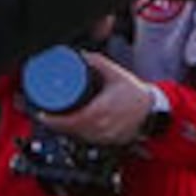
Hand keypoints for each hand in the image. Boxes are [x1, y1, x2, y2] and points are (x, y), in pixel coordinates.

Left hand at [33, 50, 156, 145]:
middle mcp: (100, 128)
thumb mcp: (115, 74)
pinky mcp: (106, 141)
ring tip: (54, 118)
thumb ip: (97, 62)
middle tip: (43, 113)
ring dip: (64, 129)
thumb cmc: (136, 95)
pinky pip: (86, 139)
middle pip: (69, 130)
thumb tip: (81, 55)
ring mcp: (103, 137)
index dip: (52, 120)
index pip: (69, 122)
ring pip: (76, 136)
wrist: (153, 111)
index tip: (41, 114)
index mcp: (99, 113)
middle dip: (54, 123)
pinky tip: (71, 125)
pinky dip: (76, 133)